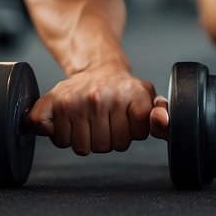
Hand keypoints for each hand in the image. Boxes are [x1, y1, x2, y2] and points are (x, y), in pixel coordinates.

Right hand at [27, 62, 169, 154]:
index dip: (130, 132)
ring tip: (90, 121)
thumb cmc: (122, 88)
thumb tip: (161, 119)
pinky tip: (70, 123)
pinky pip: (60, 141)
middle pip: (106, 146)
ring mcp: (75, 100)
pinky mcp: (53, 102)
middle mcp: (101, 96)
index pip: (133, 136)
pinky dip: (62, 137)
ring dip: (85, 140)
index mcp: (129, 94)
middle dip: (106, 139)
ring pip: (83, 148)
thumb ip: (162, 111)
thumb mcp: (147, 96)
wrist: (97, 68)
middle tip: (105, 120)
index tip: (126, 117)